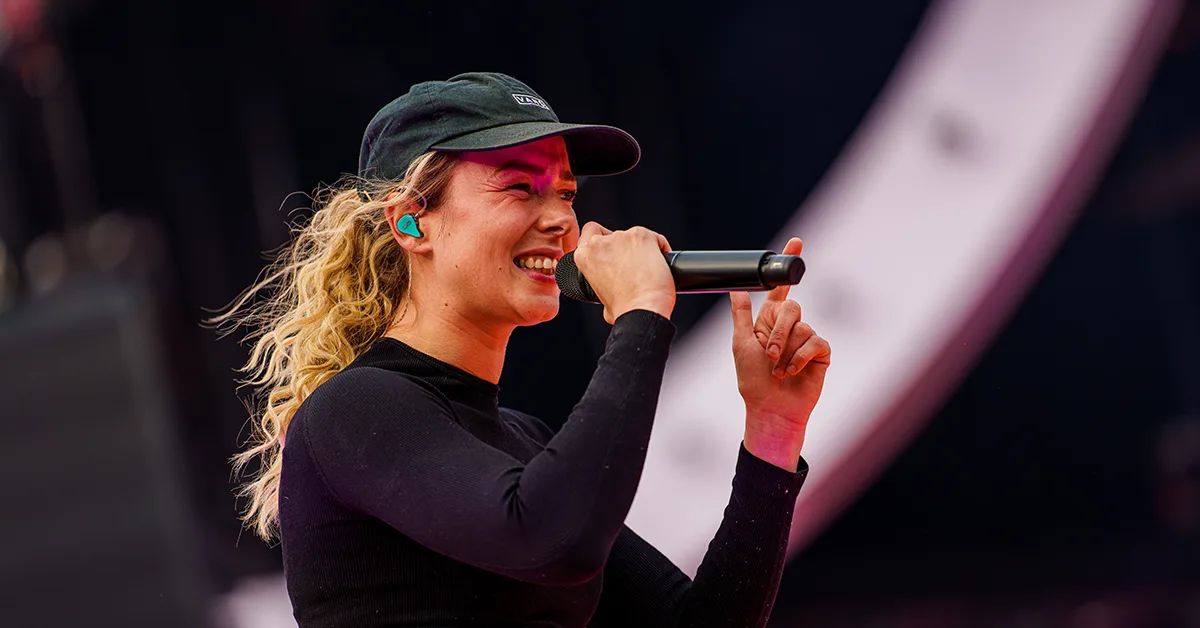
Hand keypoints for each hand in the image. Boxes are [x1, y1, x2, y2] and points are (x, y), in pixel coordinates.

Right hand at [572, 222, 675, 323]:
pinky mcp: (642, 235)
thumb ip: (602, 286)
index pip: (591, 233)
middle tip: (634, 265)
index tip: (613, 254)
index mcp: (584, 256)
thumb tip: (611, 289)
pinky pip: (655, 239)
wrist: (643, 310)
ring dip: (642, 249)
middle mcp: (600, 243)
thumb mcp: (601, 300)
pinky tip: (662, 265)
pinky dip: (660, 249)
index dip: (604, 242)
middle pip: (614, 234)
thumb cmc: (624, 309)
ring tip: (649, 269)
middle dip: (624, 247)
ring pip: (635, 236)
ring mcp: (621, 237)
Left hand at [729, 237, 829, 470]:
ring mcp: (805, 339)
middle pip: (791, 307)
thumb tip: (735, 288)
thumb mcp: (741, 345)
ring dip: (786, 350)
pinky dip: (801, 358)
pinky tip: (793, 372)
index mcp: (767, 321)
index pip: (779, 289)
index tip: (796, 242)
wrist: (771, 409)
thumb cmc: (753, 381)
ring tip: (778, 370)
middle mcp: (788, 327)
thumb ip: (742, 316)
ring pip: (802, 327)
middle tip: (768, 355)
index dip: (787, 267)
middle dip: (778, 332)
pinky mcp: (820, 353)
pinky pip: (815, 342)